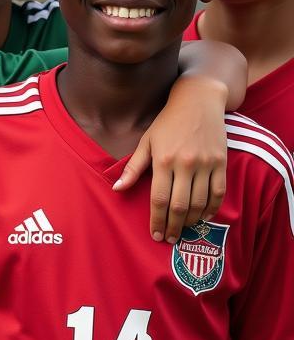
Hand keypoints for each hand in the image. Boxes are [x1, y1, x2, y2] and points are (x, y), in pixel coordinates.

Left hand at [113, 75, 227, 243]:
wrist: (198, 101)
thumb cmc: (167, 122)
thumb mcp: (146, 141)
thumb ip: (133, 168)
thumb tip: (116, 189)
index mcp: (163, 160)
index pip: (159, 199)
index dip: (157, 220)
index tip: (155, 234)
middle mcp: (186, 164)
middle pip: (180, 205)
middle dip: (173, 226)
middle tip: (169, 238)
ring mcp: (206, 164)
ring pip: (200, 203)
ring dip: (191, 220)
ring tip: (183, 229)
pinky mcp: (222, 163)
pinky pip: (219, 193)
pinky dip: (212, 209)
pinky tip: (203, 217)